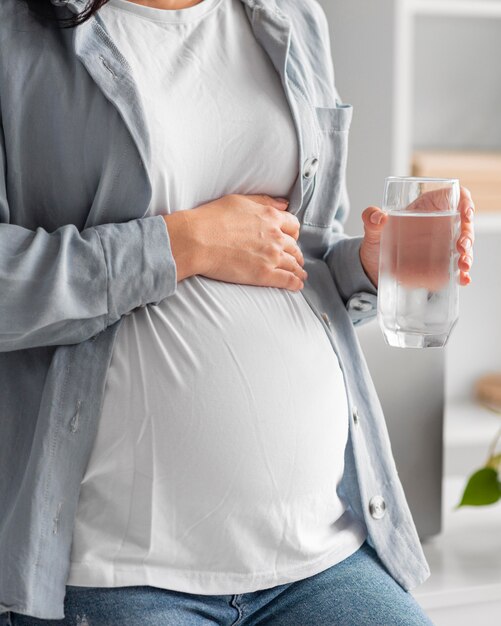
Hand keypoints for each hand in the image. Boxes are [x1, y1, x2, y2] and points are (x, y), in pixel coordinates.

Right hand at [163, 194, 307, 290]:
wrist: (197, 240)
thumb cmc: (212, 218)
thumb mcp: (239, 201)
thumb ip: (264, 202)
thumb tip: (284, 204)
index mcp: (270, 217)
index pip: (293, 225)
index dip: (293, 233)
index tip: (291, 238)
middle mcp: (275, 236)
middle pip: (294, 246)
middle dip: (296, 252)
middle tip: (294, 258)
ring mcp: (271, 256)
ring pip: (293, 264)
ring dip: (298, 269)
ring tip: (299, 274)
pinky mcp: (264, 274)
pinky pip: (287, 280)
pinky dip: (295, 283)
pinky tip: (297, 286)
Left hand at [359, 186, 474, 287]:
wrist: (373, 266)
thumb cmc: (377, 240)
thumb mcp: (372, 229)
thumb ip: (371, 218)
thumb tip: (378, 218)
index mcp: (428, 207)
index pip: (455, 197)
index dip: (465, 202)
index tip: (465, 213)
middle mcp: (440, 225)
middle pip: (464, 224)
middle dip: (468, 235)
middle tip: (461, 247)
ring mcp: (442, 246)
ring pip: (464, 247)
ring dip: (468, 256)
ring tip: (462, 266)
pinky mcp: (440, 265)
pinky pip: (456, 268)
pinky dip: (462, 275)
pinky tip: (463, 280)